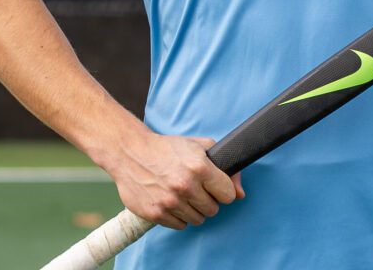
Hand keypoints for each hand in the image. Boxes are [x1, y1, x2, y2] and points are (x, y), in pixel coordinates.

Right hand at [111, 130, 244, 230]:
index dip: (222, 190)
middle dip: (208, 200)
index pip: (228, 195)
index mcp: (200, 167)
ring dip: (194, 209)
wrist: (132, 153)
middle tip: (196, 189)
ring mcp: (170, 201)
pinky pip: (180, 226)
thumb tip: (240, 194)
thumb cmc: (168, 148)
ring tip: (183, 194)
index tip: (215, 186)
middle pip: (213, 209)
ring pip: (198, 219)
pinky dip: (179, 216)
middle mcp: (186, 185)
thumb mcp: (199, 147)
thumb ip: (225, 166)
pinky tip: (172, 201)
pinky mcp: (156, 213)